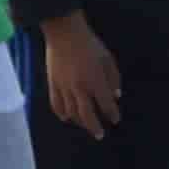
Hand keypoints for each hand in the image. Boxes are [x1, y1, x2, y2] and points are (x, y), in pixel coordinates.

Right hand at [37, 12, 121, 137]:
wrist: (64, 33)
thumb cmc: (89, 44)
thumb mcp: (108, 58)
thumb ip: (113, 78)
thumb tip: (116, 95)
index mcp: (95, 80)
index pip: (106, 104)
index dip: (112, 114)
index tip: (115, 120)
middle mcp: (80, 88)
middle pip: (87, 115)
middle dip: (95, 127)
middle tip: (100, 135)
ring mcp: (64, 87)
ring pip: (71, 112)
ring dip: (80, 122)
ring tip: (86, 126)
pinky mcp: (53, 84)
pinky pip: (56, 104)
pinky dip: (61, 114)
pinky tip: (67, 118)